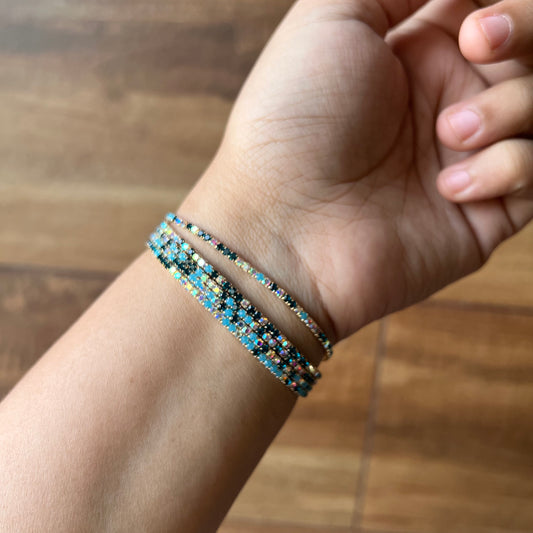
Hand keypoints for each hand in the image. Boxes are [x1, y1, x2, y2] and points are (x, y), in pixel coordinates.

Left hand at [180, 0, 532, 343]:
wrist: (282, 228)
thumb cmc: (291, 121)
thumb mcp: (330, 20)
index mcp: (416, 52)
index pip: (492, 10)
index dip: (502, 5)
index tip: (472, 19)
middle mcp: (447, 101)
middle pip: (530, 50)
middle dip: (524, 30)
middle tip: (477, 45)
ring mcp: (468, 157)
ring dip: (508, 107)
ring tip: (448, 133)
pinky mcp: (483, 214)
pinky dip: (506, 169)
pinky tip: (446, 189)